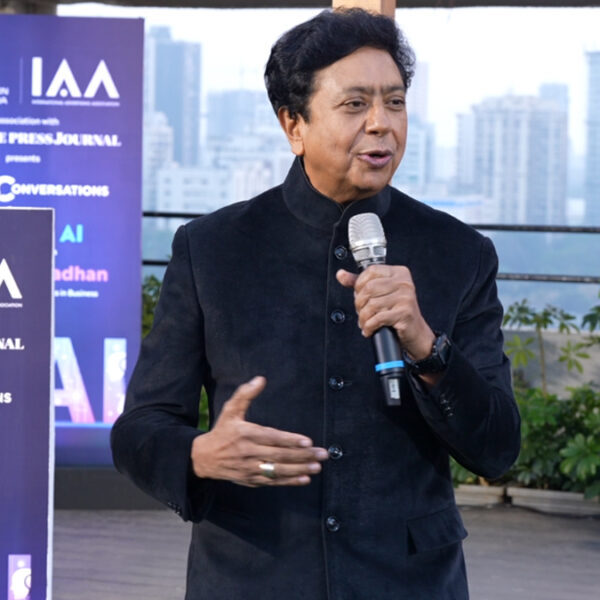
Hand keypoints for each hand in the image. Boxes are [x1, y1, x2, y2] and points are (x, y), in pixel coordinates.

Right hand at [190, 376, 328, 486]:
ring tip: (317, 467)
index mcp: (246, 434)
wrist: (204, 458)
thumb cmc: (222, 430)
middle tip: (322, 454)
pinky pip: (273, 482)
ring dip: (300, 469)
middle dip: (303, 455)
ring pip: (278, 471)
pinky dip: (289, 481)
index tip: (308, 441)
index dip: (290, 440)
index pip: (272, 438)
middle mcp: (249, 453)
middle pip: (280, 456)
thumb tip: (261, 379)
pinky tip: (304, 478)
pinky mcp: (252, 480)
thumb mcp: (230, 410)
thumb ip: (245, 394)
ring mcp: (251, 468)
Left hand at [336, 265, 434, 360]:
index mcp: (399, 273)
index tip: (359, 295)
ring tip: (365, 322)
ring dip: (363, 317)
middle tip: (361, 312)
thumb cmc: (396, 311)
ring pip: (372, 305)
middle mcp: (404, 282)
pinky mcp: (405, 313)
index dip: (359, 284)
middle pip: (369, 288)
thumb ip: (360, 283)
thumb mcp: (379, 293)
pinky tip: (369, 329)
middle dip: (359, 303)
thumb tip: (341, 275)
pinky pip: (378, 318)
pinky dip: (369, 326)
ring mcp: (406, 297)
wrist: (415, 332)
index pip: (371, 271)